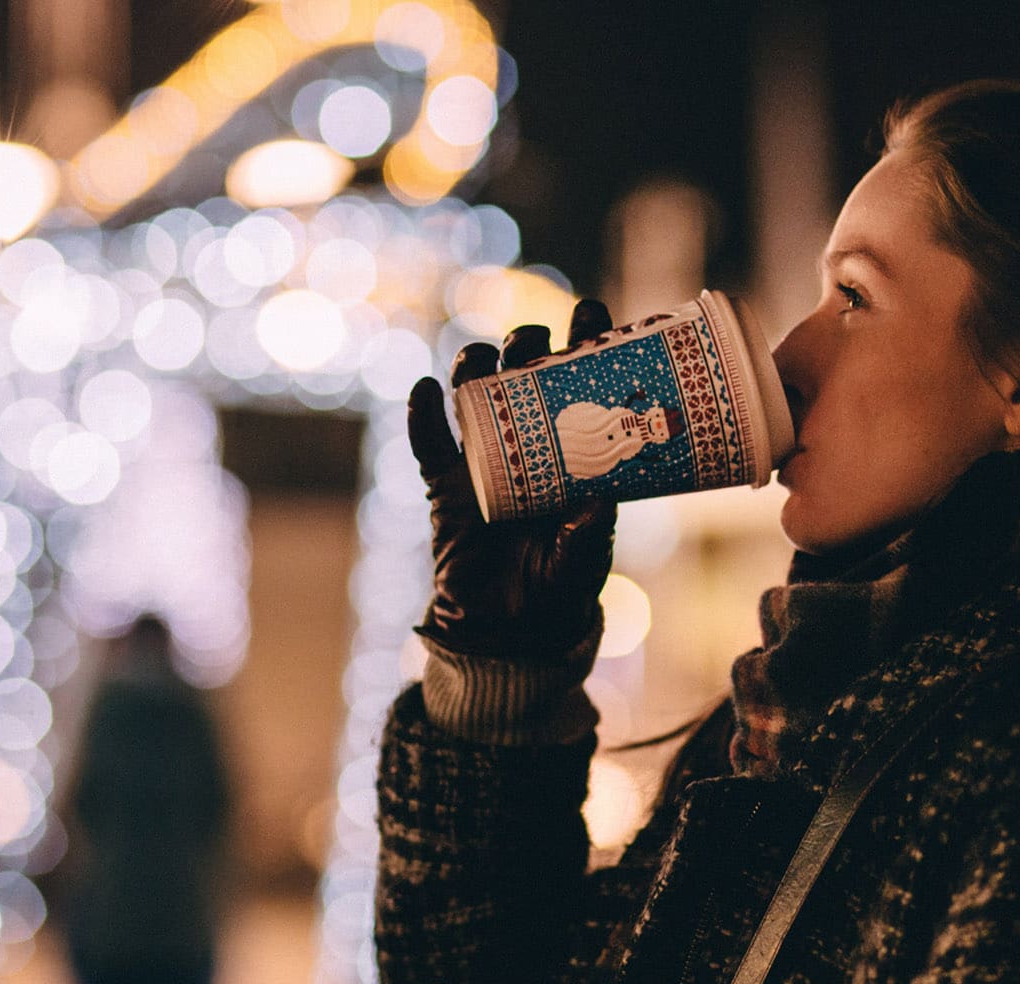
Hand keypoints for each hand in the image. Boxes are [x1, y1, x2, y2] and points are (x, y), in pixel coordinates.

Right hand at [407, 299, 617, 659]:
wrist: (509, 632)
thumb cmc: (558, 589)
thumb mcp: (582, 560)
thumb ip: (588, 533)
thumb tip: (597, 499)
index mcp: (571, 452)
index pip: (580, 386)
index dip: (583, 346)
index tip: (592, 314)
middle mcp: (527, 446)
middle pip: (523, 377)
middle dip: (527, 346)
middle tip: (536, 339)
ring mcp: (483, 462)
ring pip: (474, 397)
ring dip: (475, 368)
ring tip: (482, 357)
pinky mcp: (445, 488)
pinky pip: (429, 446)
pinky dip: (422, 417)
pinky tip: (424, 391)